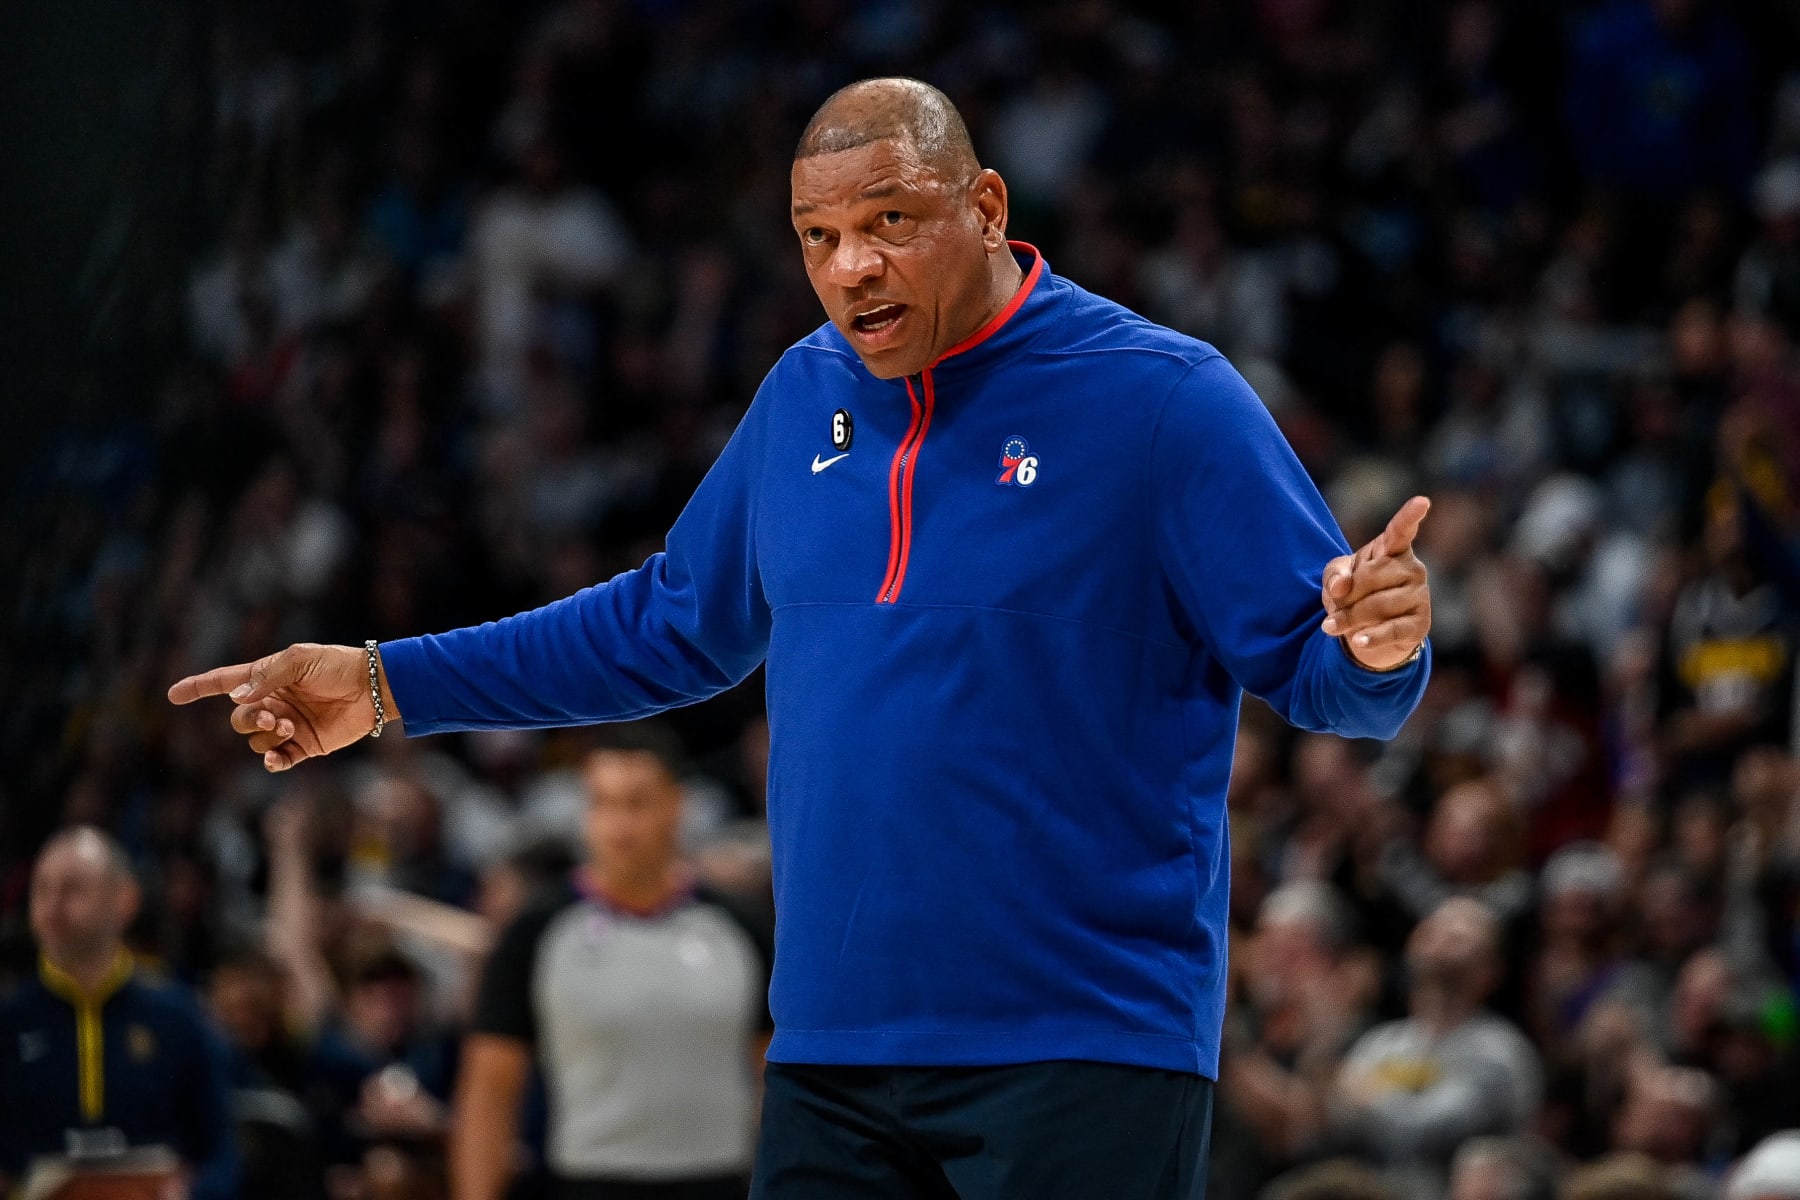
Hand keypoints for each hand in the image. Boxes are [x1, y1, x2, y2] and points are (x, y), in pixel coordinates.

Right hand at [168, 643, 395, 771]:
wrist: (374, 687)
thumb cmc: (338, 665)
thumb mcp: (300, 660)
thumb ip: (267, 676)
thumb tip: (237, 698)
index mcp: (267, 679)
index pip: (224, 683)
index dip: (198, 688)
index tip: (173, 695)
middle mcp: (273, 703)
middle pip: (238, 720)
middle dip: (247, 720)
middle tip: (271, 716)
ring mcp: (287, 726)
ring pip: (255, 741)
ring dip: (264, 737)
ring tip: (288, 727)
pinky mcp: (305, 746)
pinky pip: (276, 760)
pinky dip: (271, 761)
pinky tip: (275, 757)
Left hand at [1320, 495, 1431, 671]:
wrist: (1369, 633)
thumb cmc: (1354, 594)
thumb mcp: (1337, 578)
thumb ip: (1335, 574)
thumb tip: (1341, 587)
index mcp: (1392, 550)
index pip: (1400, 531)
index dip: (1410, 517)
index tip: (1422, 502)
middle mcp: (1412, 569)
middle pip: (1371, 578)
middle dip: (1346, 597)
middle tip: (1330, 611)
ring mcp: (1419, 596)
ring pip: (1379, 606)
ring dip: (1349, 619)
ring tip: (1332, 627)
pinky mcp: (1421, 624)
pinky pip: (1393, 629)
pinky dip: (1372, 637)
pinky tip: (1358, 641)